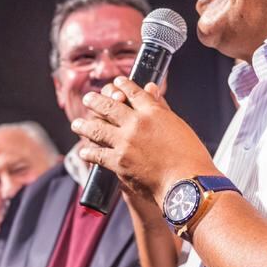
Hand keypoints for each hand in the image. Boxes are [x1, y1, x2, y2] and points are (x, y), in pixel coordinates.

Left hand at [72, 77, 218, 205]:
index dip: (123, 86)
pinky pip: (97, 154)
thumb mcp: (178, 125)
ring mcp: (125, 142)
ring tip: (77, 124)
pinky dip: (89, 152)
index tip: (116, 83)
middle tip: (88, 99)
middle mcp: (136, 123)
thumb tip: (151, 90)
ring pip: (97, 128)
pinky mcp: (118, 162)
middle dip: (96, 100)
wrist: (186, 184)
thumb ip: (161, 108)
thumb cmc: (190, 157)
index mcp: (153, 112)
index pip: (133, 92)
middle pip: (109, 105)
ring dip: (84, 125)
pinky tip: (84, 151)